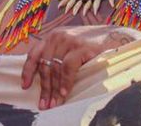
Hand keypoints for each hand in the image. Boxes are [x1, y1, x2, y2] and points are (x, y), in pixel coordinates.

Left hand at [21, 25, 140, 109]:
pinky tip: (65, 93)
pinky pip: (68, 67)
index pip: (34, 54)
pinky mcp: (81, 47)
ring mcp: (69, 40)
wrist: (115, 37)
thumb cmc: (91, 46)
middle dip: (44, 88)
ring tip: (55, 103)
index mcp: (52, 37)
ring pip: (55, 68)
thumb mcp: (70, 48)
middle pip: (44, 65)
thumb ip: (57, 56)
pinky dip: (66, 82)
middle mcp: (57, 36)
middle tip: (44, 104)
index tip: (25, 86)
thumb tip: (46, 81)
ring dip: (55, 89)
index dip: (28, 71)